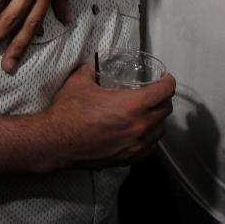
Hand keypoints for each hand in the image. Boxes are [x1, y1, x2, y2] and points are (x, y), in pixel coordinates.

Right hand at [40, 64, 174, 169]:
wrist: (56, 142)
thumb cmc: (69, 112)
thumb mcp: (79, 81)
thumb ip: (90, 70)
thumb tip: (91, 65)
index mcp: (132, 105)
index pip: (164, 92)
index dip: (168, 82)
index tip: (165, 78)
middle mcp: (139, 126)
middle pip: (165, 110)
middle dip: (164, 99)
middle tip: (156, 93)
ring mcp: (135, 145)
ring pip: (160, 131)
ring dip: (158, 119)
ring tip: (150, 112)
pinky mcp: (127, 158)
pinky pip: (150, 147)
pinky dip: (150, 137)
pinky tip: (141, 132)